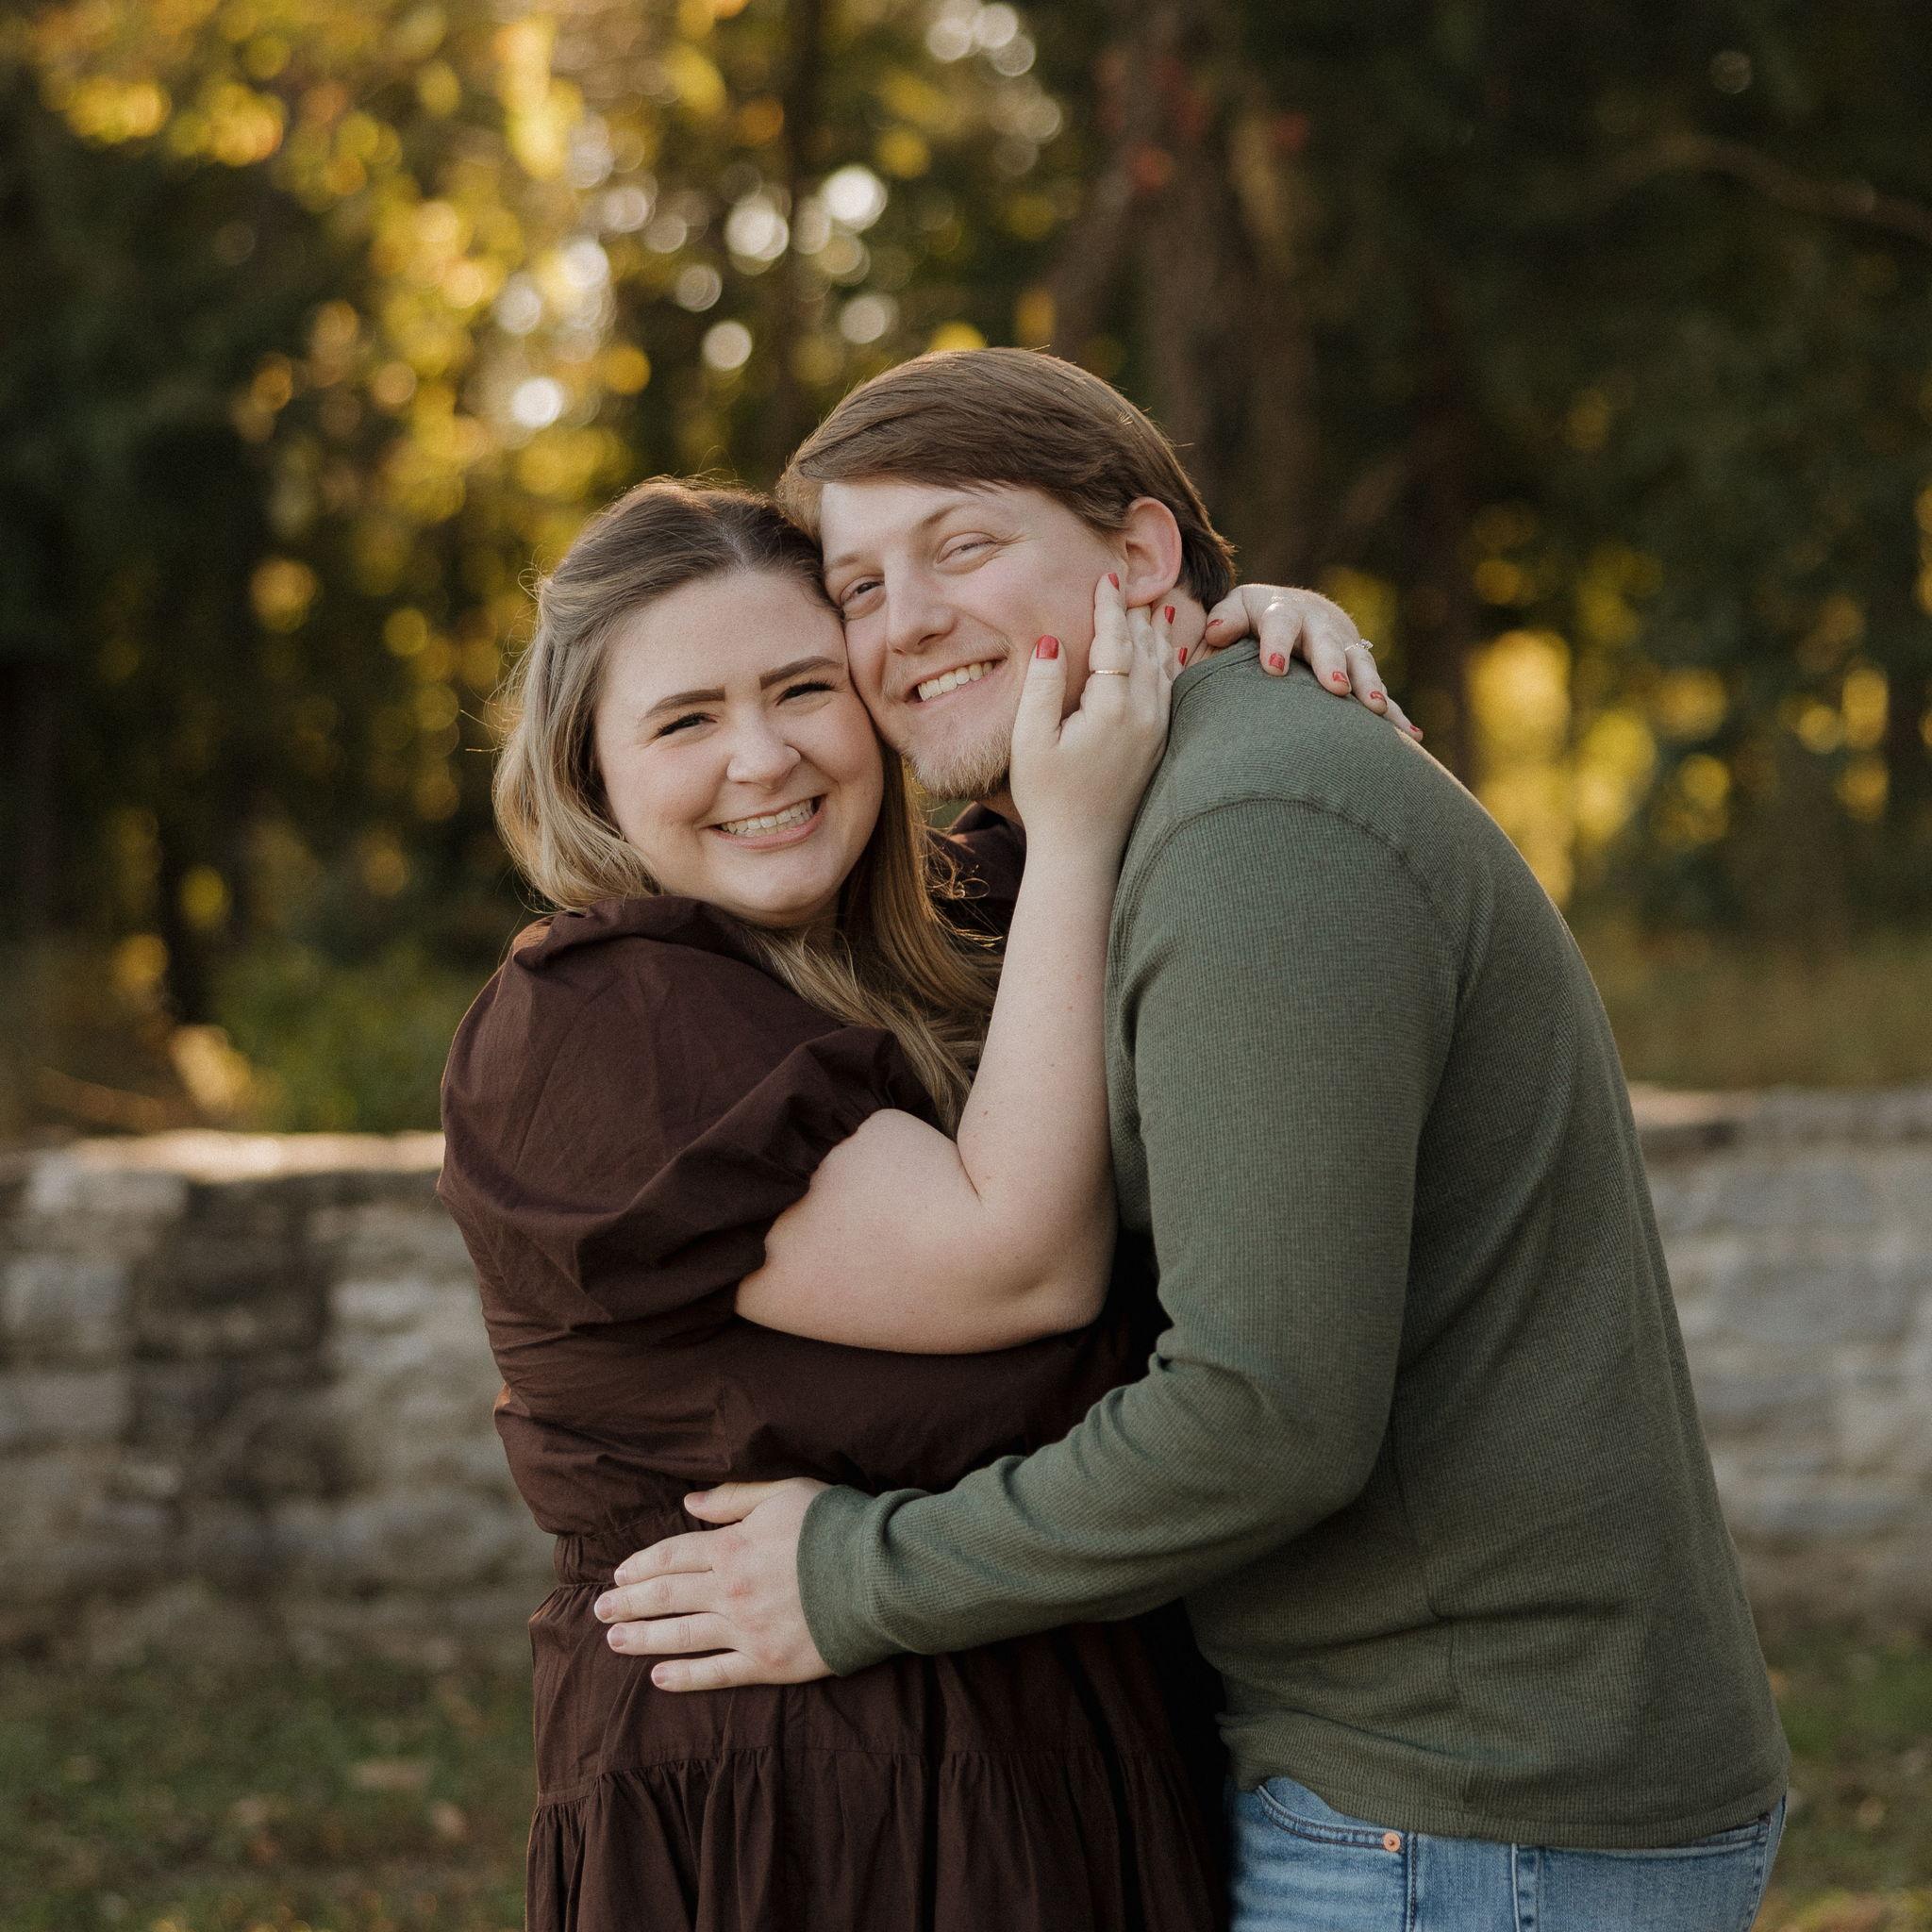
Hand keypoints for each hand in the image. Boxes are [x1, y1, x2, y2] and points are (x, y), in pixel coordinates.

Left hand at [593, 1478, 831, 1690]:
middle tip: (599, 1610)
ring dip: (643, 1639)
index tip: (618, 1575)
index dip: (641, 1565)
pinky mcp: (768, 1664)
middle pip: (666, 1596)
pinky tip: (659, 1677)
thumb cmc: (836, 1526)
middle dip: (628, 1602)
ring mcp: (746, 1630)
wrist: (880, 1576)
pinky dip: (684, 1677)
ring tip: (614, 1640)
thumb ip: (734, 1499)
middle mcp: (730, 1590)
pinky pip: (716, 1673)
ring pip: (681, 1636)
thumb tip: (689, 1503)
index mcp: (732, 1546)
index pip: (672, 1556)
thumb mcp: (785, 1492)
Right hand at [1006, 572, 1176, 852]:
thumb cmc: (1047, 798)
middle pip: (1145, 646)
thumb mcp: (1030, 741)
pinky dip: (1171, 662)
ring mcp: (1158, 731)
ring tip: (1153, 605)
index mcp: (1112, 708)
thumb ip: (1042, 687)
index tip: (1107, 576)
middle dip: (1135, 612)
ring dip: (1156, 633)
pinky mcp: (1161, 745)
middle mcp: (1145, 715)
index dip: (1110, 606)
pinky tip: (1171, 651)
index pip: (1115, 640)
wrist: (1082, 852)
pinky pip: (1172, 690)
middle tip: (1130, 580)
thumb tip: (1051, 640)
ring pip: (1164, 666)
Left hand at [1197, 584, 1421, 740]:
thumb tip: (1216, 631)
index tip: (1273, 668)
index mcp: (1281, 611)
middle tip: (1334, 688)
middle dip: (1331, 663)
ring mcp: (1343, 647)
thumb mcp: (1235, 612)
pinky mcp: (1359, 672)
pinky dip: (1396, 715)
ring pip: (1359, 664)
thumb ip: (1224, 621)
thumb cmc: (1250, 622)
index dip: (1276, 642)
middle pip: (1326, 641)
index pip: (1279, 621)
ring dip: (1369, 685)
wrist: (1295, 612)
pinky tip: (1411, 736)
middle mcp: (1318, 625)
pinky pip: (1379, 694)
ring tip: (1374, 709)